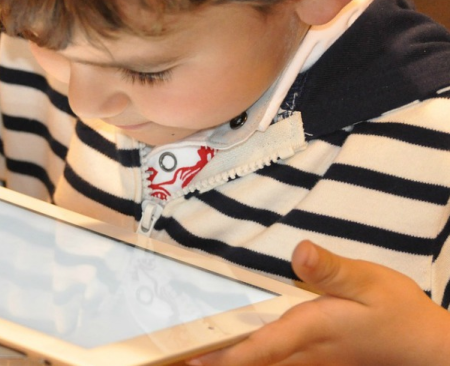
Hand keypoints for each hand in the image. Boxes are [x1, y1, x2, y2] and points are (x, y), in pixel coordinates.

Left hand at [187, 240, 449, 365]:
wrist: (425, 349)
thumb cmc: (396, 312)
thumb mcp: (369, 282)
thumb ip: (331, 270)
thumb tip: (299, 251)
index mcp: (311, 330)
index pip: (260, 347)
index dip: (226, 356)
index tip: (192, 360)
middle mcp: (306, 354)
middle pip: (254, 364)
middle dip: (217, 364)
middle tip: (180, 361)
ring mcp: (313, 364)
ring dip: (231, 365)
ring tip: (196, 361)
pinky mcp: (320, 365)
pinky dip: (255, 363)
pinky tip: (238, 358)